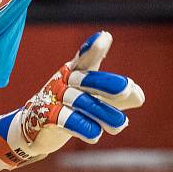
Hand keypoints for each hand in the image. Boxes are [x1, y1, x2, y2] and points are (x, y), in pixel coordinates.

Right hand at [0, 31, 144, 169]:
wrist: (34, 128)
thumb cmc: (70, 108)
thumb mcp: (94, 100)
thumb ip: (117, 97)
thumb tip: (139, 96)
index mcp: (74, 72)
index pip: (85, 59)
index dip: (93, 49)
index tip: (105, 37)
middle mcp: (62, 82)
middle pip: (84, 79)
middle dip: (105, 83)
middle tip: (127, 88)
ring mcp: (52, 99)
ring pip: (79, 102)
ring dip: (102, 112)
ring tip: (121, 124)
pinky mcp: (44, 117)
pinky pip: (64, 119)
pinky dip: (82, 126)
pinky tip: (95, 134)